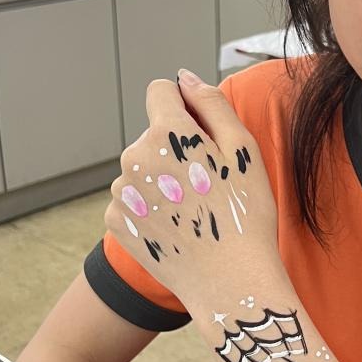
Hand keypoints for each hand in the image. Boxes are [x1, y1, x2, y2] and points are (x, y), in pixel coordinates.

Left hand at [104, 69, 279, 313]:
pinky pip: (132, 200)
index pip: (160, 90)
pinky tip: (177, 227)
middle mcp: (133, 157)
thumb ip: (210, 103)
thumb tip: (184, 77)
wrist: (230, 283)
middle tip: (208, 186)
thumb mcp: (242, 151)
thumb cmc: (245, 215)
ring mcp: (121, 192)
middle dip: (175, 150)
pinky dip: (151, 208)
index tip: (203, 134)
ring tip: (194, 210)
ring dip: (162, 181)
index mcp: (166, 132)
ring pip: (142, 169)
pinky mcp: (116, 221)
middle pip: (153, 135)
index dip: (184, 106)